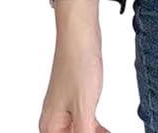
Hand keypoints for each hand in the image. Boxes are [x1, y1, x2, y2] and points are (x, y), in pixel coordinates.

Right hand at [39, 2, 109, 131]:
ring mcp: (64, 110)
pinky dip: (95, 128)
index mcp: (50, 127)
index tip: (98, 132)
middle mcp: (54, 121)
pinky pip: (84, 123)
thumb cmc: (78, 65)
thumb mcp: (85, 108)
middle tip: (105, 132)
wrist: (80, 35)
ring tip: (107, 131)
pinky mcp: (75, 100)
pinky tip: (105, 129)